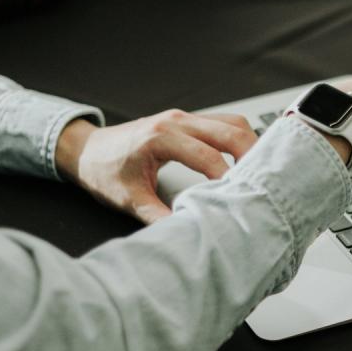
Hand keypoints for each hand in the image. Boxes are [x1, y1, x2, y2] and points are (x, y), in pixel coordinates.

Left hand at [55, 110, 257, 224]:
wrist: (86, 150)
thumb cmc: (103, 170)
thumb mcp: (129, 198)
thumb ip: (158, 216)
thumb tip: (186, 233)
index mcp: (160, 136)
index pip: (207, 156)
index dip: (228, 178)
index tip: (241, 198)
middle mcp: (176, 121)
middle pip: (230, 130)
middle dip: (252, 154)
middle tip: (265, 181)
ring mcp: (183, 118)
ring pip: (231, 122)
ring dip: (250, 144)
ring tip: (260, 171)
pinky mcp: (187, 121)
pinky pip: (223, 123)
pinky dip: (239, 139)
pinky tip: (245, 160)